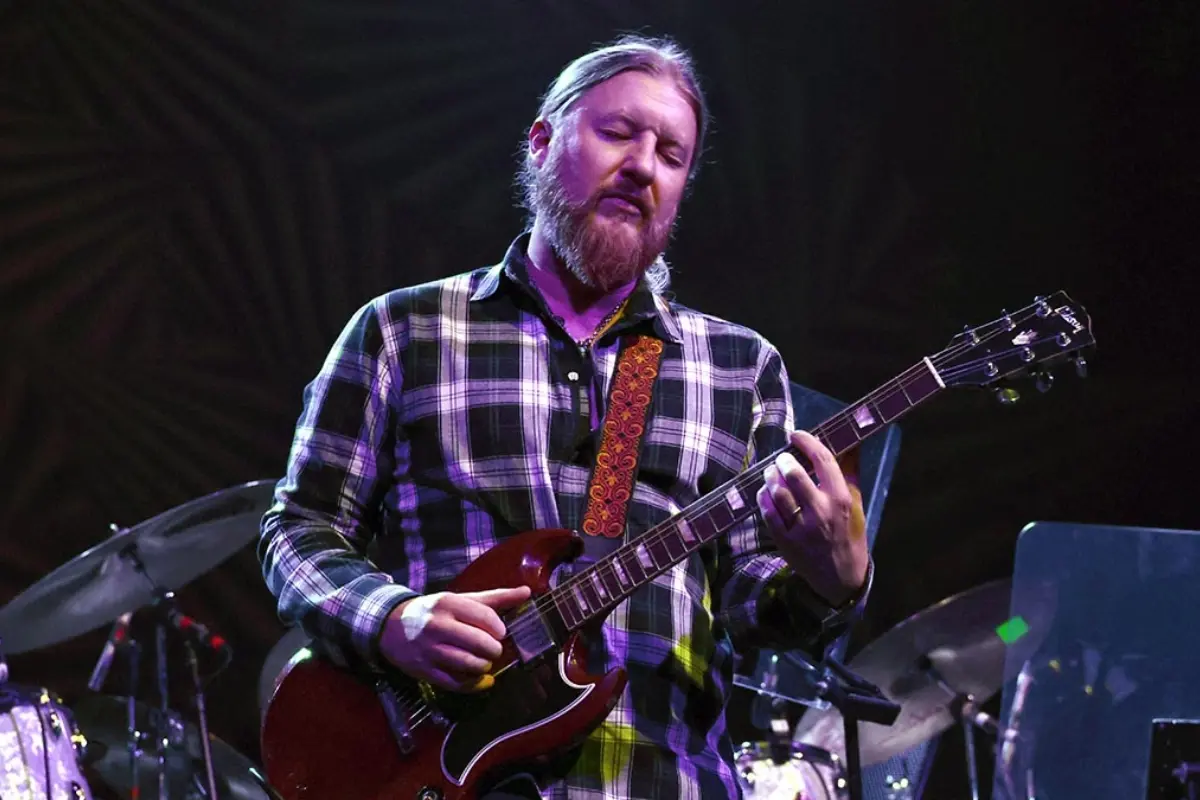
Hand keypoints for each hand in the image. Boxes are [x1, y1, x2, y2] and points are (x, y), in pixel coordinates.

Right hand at [378, 585, 530, 691]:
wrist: (391, 626)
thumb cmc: (434, 611)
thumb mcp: (461, 599)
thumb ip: (495, 597)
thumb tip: (527, 592)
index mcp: (448, 604)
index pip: (486, 617)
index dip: (499, 629)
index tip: (499, 633)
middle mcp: (437, 626)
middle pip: (480, 643)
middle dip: (493, 650)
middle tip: (493, 649)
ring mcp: (429, 650)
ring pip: (469, 665)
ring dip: (484, 666)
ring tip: (485, 662)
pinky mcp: (424, 671)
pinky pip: (455, 683)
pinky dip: (473, 684)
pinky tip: (479, 679)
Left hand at [755, 430, 868, 606]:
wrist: (841, 578)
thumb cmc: (849, 534)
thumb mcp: (856, 503)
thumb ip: (850, 471)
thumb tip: (850, 441)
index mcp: (841, 499)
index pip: (823, 461)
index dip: (808, 443)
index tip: (796, 435)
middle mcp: (821, 512)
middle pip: (795, 476)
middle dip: (784, 461)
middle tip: (782, 458)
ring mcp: (801, 528)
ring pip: (778, 493)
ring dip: (770, 477)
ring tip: (771, 472)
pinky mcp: (785, 541)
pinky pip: (768, 513)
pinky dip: (763, 498)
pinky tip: (765, 492)